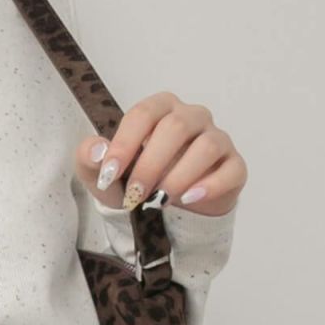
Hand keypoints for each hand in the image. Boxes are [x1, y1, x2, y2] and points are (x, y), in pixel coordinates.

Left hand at [73, 92, 246, 216]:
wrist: (163, 214)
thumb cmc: (135, 184)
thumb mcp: (104, 177)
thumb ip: (90, 160)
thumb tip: (96, 149)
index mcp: (160, 109)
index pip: (143, 114)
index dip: (125, 143)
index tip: (109, 174)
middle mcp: (192, 117)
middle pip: (175, 127)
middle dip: (150, 164)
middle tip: (135, 195)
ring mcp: (216, 139)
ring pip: (206, 146)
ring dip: (179, 176)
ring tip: (159, 201)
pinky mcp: (234, 166)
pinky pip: (231, 170)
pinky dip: (210, 186)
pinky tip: (189, 199)